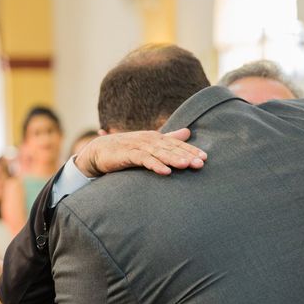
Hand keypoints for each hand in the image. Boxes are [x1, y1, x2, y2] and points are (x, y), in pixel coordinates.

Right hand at [74, 128, 206, 177]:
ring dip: (173, 159)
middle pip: (171, 148)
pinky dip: (154, 165)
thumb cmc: (125, 149)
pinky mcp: (128, 154)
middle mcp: (148, 140)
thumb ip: (168, 138)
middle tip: (201, 163)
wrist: (98, 151)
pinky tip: (165, 171)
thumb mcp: (149, 144)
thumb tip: (188, 132)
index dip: (190, 150)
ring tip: (187, 165)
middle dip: (186, 155)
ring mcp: (138, 146)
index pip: (176, 144)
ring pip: (159, 153)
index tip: (205, 158)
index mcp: (155, 138)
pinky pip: (144, 160)